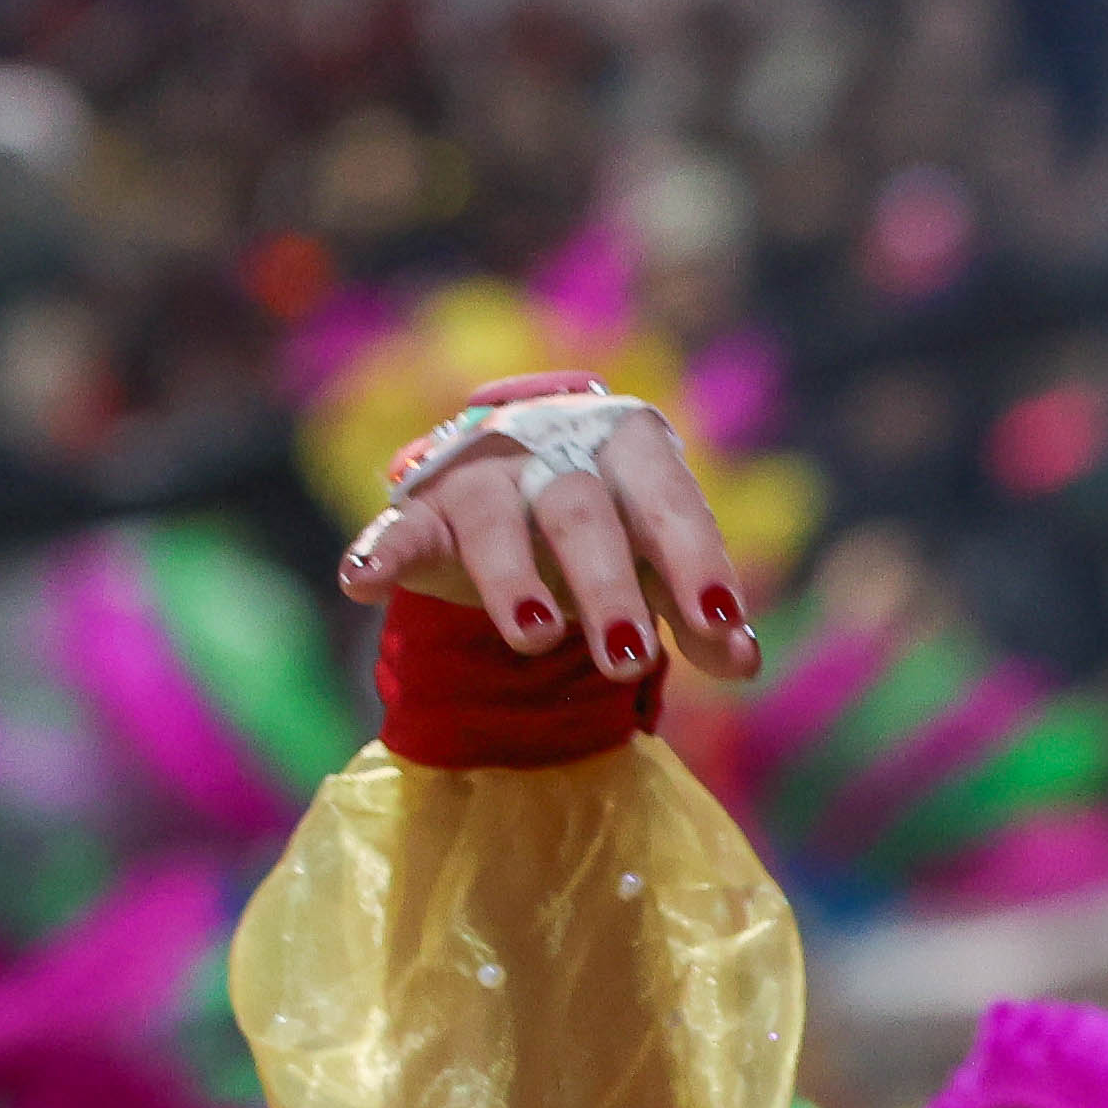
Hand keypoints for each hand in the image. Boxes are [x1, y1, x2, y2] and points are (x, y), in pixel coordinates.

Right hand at [341, 394, 762, 687]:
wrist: (522, 486)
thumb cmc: (615, 530)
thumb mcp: (662, 568)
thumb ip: (702, 612)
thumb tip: (746, 662)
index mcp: (630, 445)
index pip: (669, 503)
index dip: (696, 560)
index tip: (719, 618)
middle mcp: (553, 444)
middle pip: (582, 514)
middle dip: (607, 588)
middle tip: (629, 661)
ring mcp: (482, 474)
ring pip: (494, 521)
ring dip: (513, 579)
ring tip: (536, 637)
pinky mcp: (421, 509)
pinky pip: (396, 528)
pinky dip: (378, 552)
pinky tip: (361, 582)